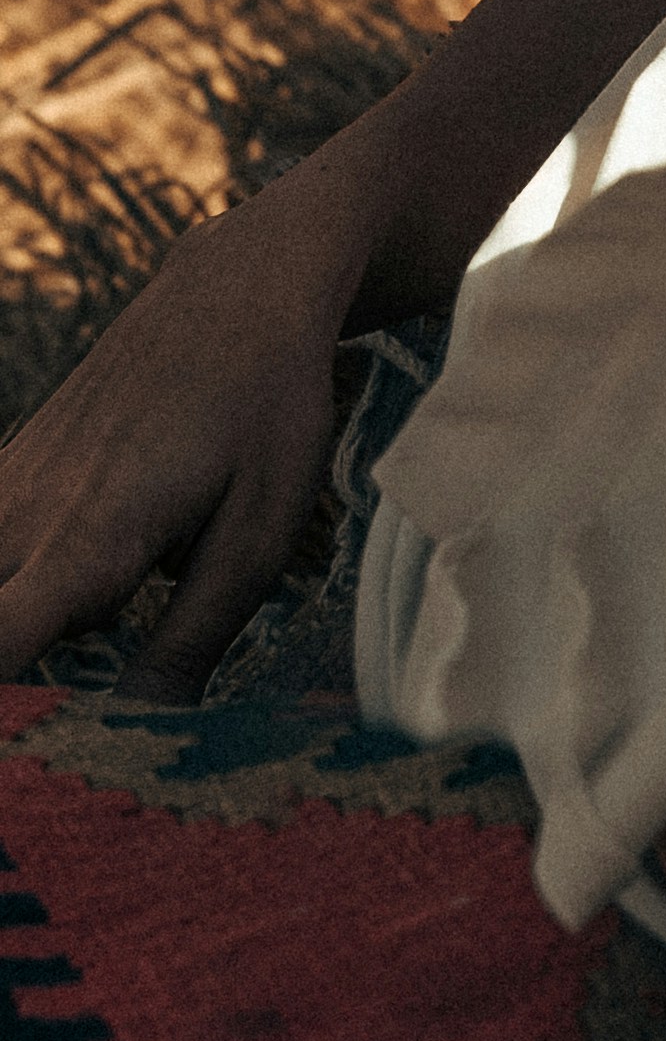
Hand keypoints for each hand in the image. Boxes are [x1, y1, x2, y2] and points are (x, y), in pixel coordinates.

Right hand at [0, 170, 370, 690]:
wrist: (232, 295)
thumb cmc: (263, 412)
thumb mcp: (260, 534)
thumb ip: (193, 640)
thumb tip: (145, 733)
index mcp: (87, 542)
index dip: (5, 712)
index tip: (33, 746)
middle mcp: (21, 517)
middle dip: (16, 689)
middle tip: (77, 709)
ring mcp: (2, 492)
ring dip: (24, 632)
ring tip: (93, 639)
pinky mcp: (3, 478)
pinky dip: (20, 593)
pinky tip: (76, 591)